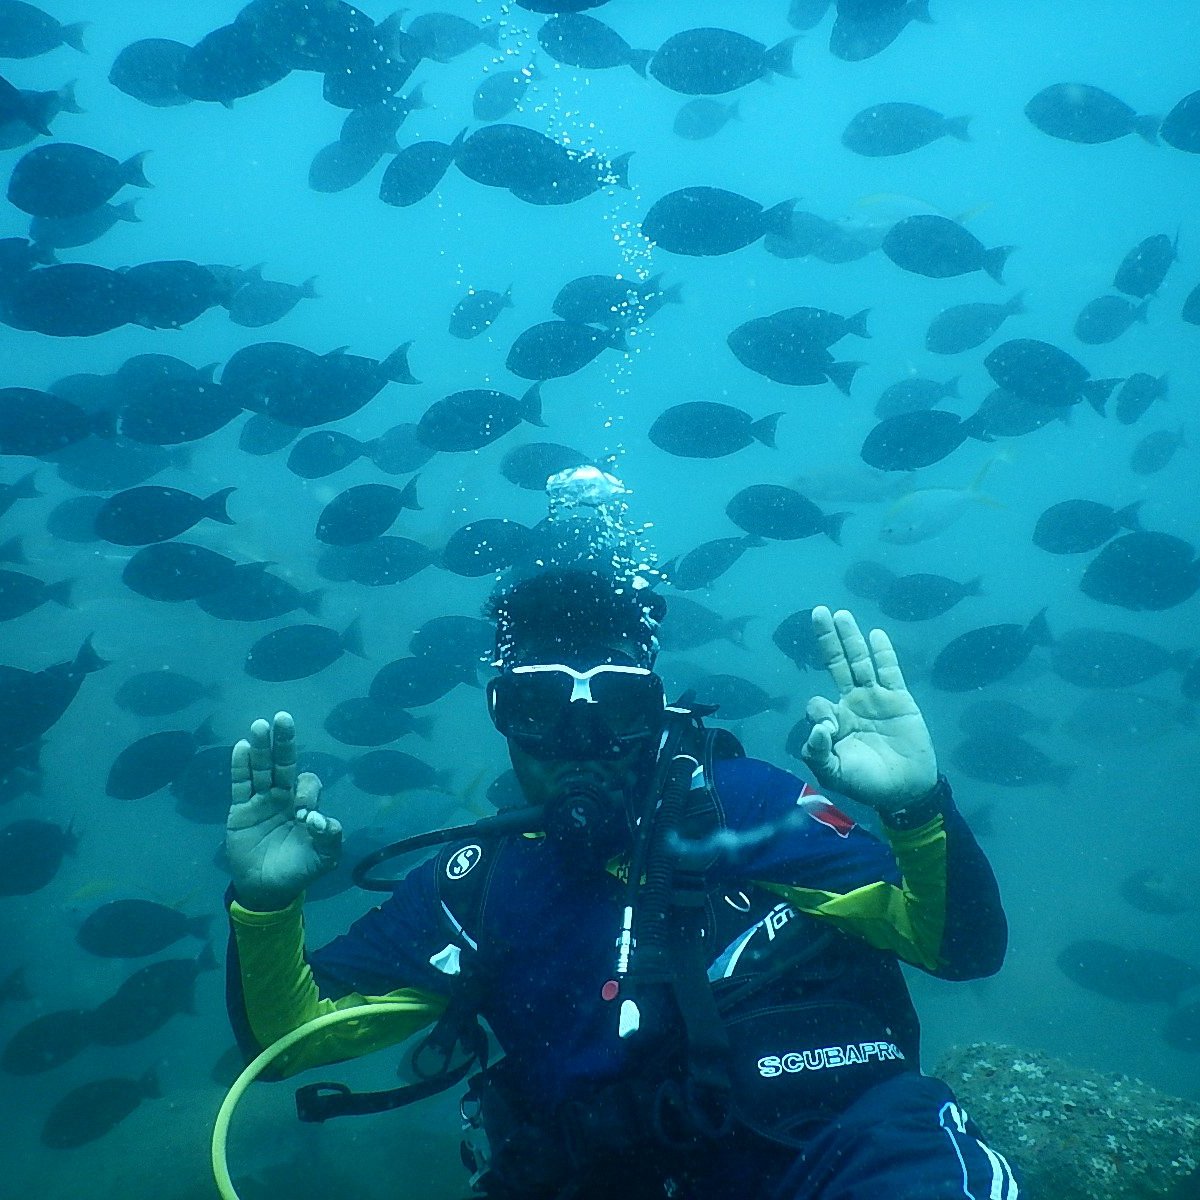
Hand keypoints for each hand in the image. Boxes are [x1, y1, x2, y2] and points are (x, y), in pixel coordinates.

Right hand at [226, 711, 341, 910]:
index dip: (308, 792)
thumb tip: (321, 819)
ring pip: (261, 769)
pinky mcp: (240, 810)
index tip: (305, 817)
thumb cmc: (299, 869)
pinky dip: (241, 766)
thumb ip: (330, 838)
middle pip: (284, 764)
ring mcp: (261, 801)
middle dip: (284, 742)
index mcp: (305, 805)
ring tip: (260, 725)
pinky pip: (240, 784)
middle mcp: (283, 797)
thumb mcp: (324, 858)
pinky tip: (243, 746)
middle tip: (283, 717)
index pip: (308, 784)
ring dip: (261, 747)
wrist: (267, 890)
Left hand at [800, 607, 936, 814]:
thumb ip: (817, 752)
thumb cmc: (866, 783)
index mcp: (834, 721)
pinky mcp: (899, 699)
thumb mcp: (833, 774)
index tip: (827, 730)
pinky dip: (883, 653)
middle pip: (836, 664)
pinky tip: (875, 634)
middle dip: (826, 639)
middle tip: (817, 612)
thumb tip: (817, 726)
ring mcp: (875, 699)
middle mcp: (852, 704)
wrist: (906, 790)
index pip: (817, 705)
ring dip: (850, 638)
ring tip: (840, 614)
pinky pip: (889, 671)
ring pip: (860, 661)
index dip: (818, 712)